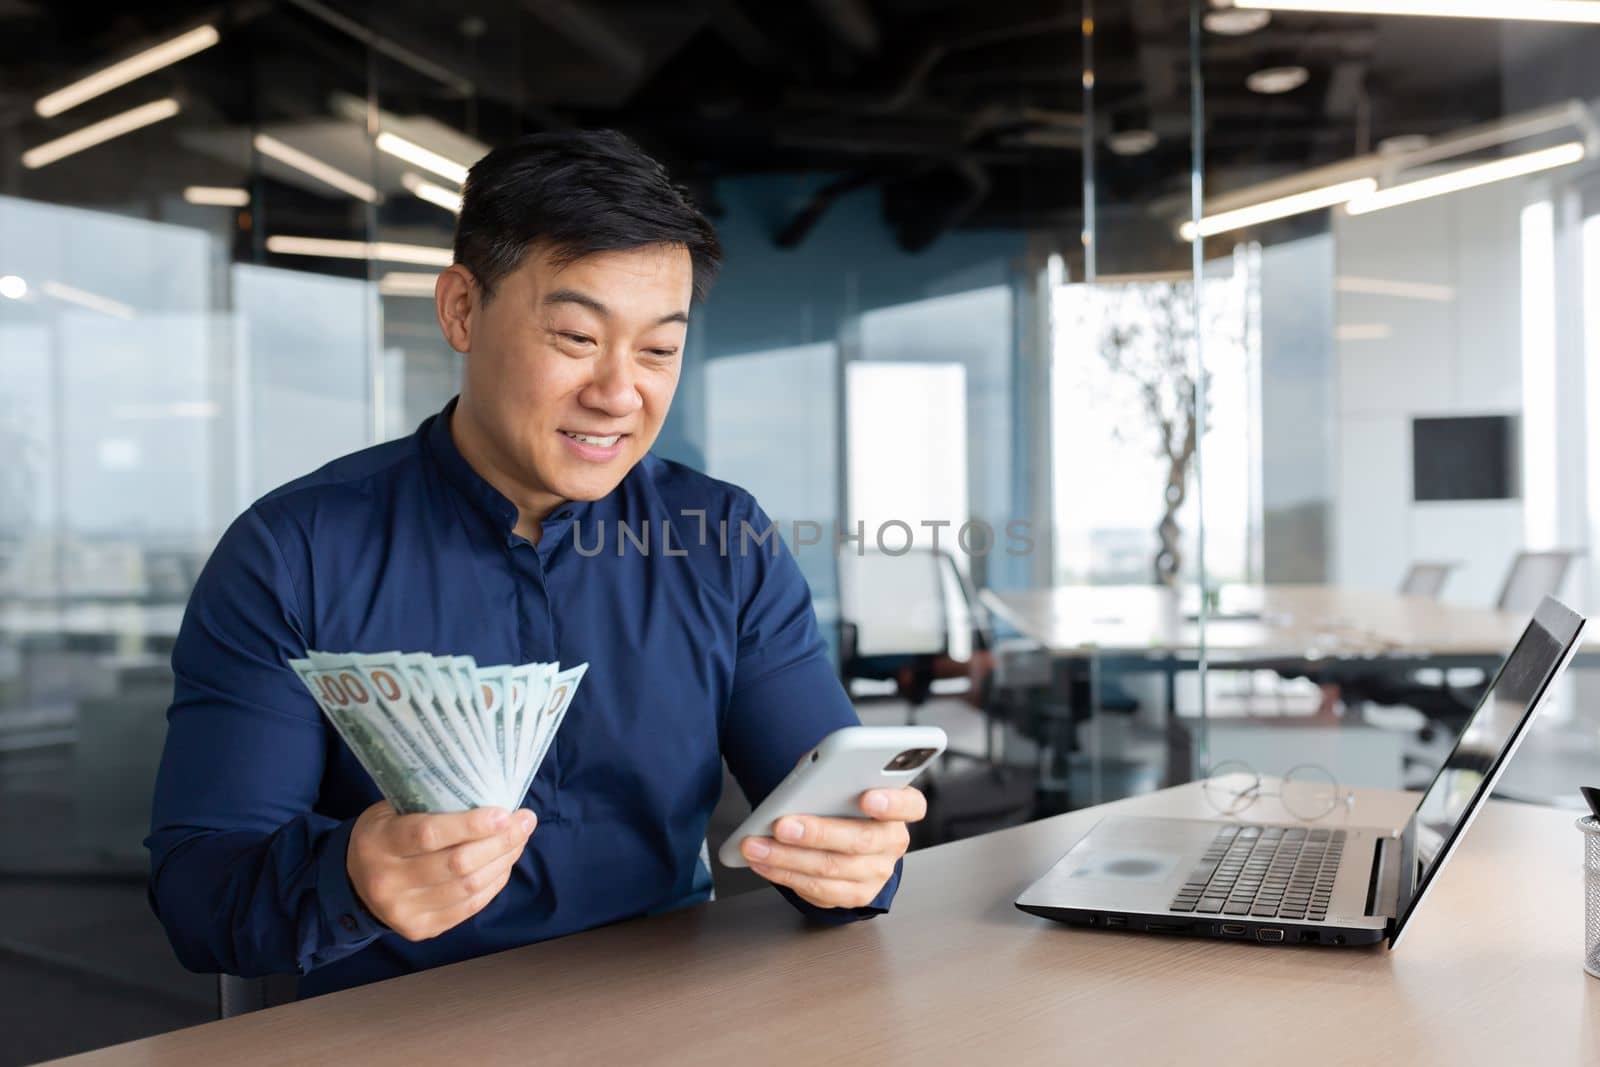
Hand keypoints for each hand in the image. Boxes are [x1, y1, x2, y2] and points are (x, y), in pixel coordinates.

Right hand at [346, 801, 535, 940]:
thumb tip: (488, 793)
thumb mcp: (391, 810)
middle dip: (500, 841)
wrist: (353, 883)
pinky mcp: (420, 929)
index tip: (504, 813)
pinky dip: (493, 883)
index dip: (471, 825)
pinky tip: (504, 863)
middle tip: (525, 821)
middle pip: (457, 864)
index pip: (429, 835)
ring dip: (503, 861)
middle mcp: (389, 881)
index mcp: (380, 843)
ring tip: (520, 838)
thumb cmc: (383, 835)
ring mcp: (404, 911)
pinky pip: (468, 907)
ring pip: (468, 887)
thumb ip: (430, 805)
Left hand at [740, 787, 925, 908]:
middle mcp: (892, 842)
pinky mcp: (856, 895)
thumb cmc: (845, 803)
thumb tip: (804, 775)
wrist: (851, 842)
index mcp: (900, 807)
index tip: (867, 797)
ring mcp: (876, 872)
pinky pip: (819, 890)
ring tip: (756, 845)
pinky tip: (763, 862)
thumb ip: (833, 774)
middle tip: (782, 825)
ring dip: (787, 858)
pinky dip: (786, 875)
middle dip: (817, 832)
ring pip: (832, 869)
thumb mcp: (844, 782)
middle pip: (860, 840)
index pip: (910, 804)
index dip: (892, 802)